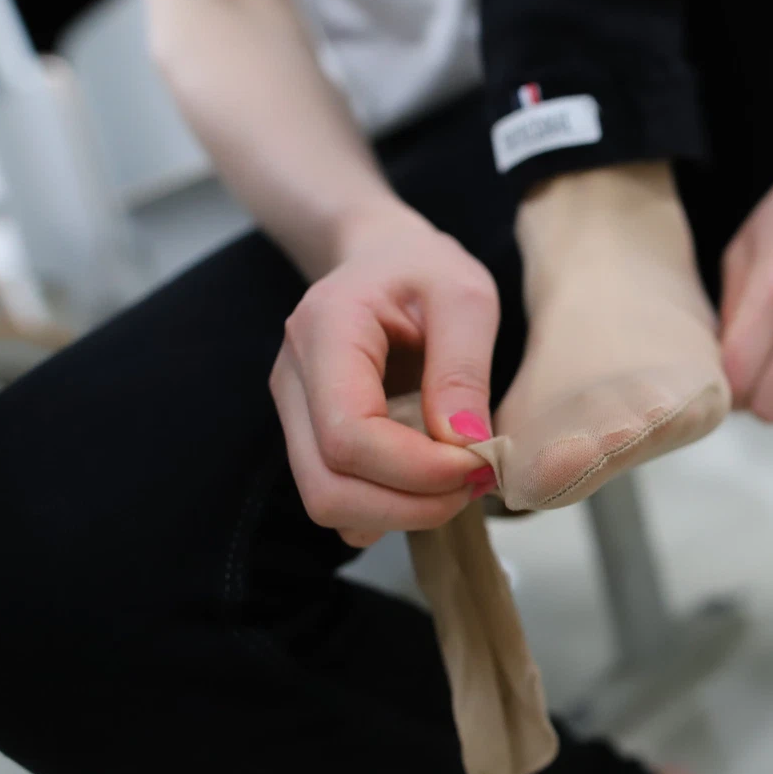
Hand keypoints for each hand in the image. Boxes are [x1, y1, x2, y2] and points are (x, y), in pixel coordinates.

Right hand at [269, 202, 498, 548]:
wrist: (384, 260)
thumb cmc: (424, 271)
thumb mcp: (465, 296)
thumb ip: (463, 369)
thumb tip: (463, 446)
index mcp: (325, 329)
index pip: (349, 434)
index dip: (416, 470)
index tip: (479, 464)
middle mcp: (293, 378)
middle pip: (328, 487)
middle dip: (411, 505)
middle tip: (475, 482)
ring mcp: (294, 413)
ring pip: (328, 503)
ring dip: (401, 513)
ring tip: (458, 481)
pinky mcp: (309, 437)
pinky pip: (338, 499)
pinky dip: (386, 509)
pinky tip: (428, 481)